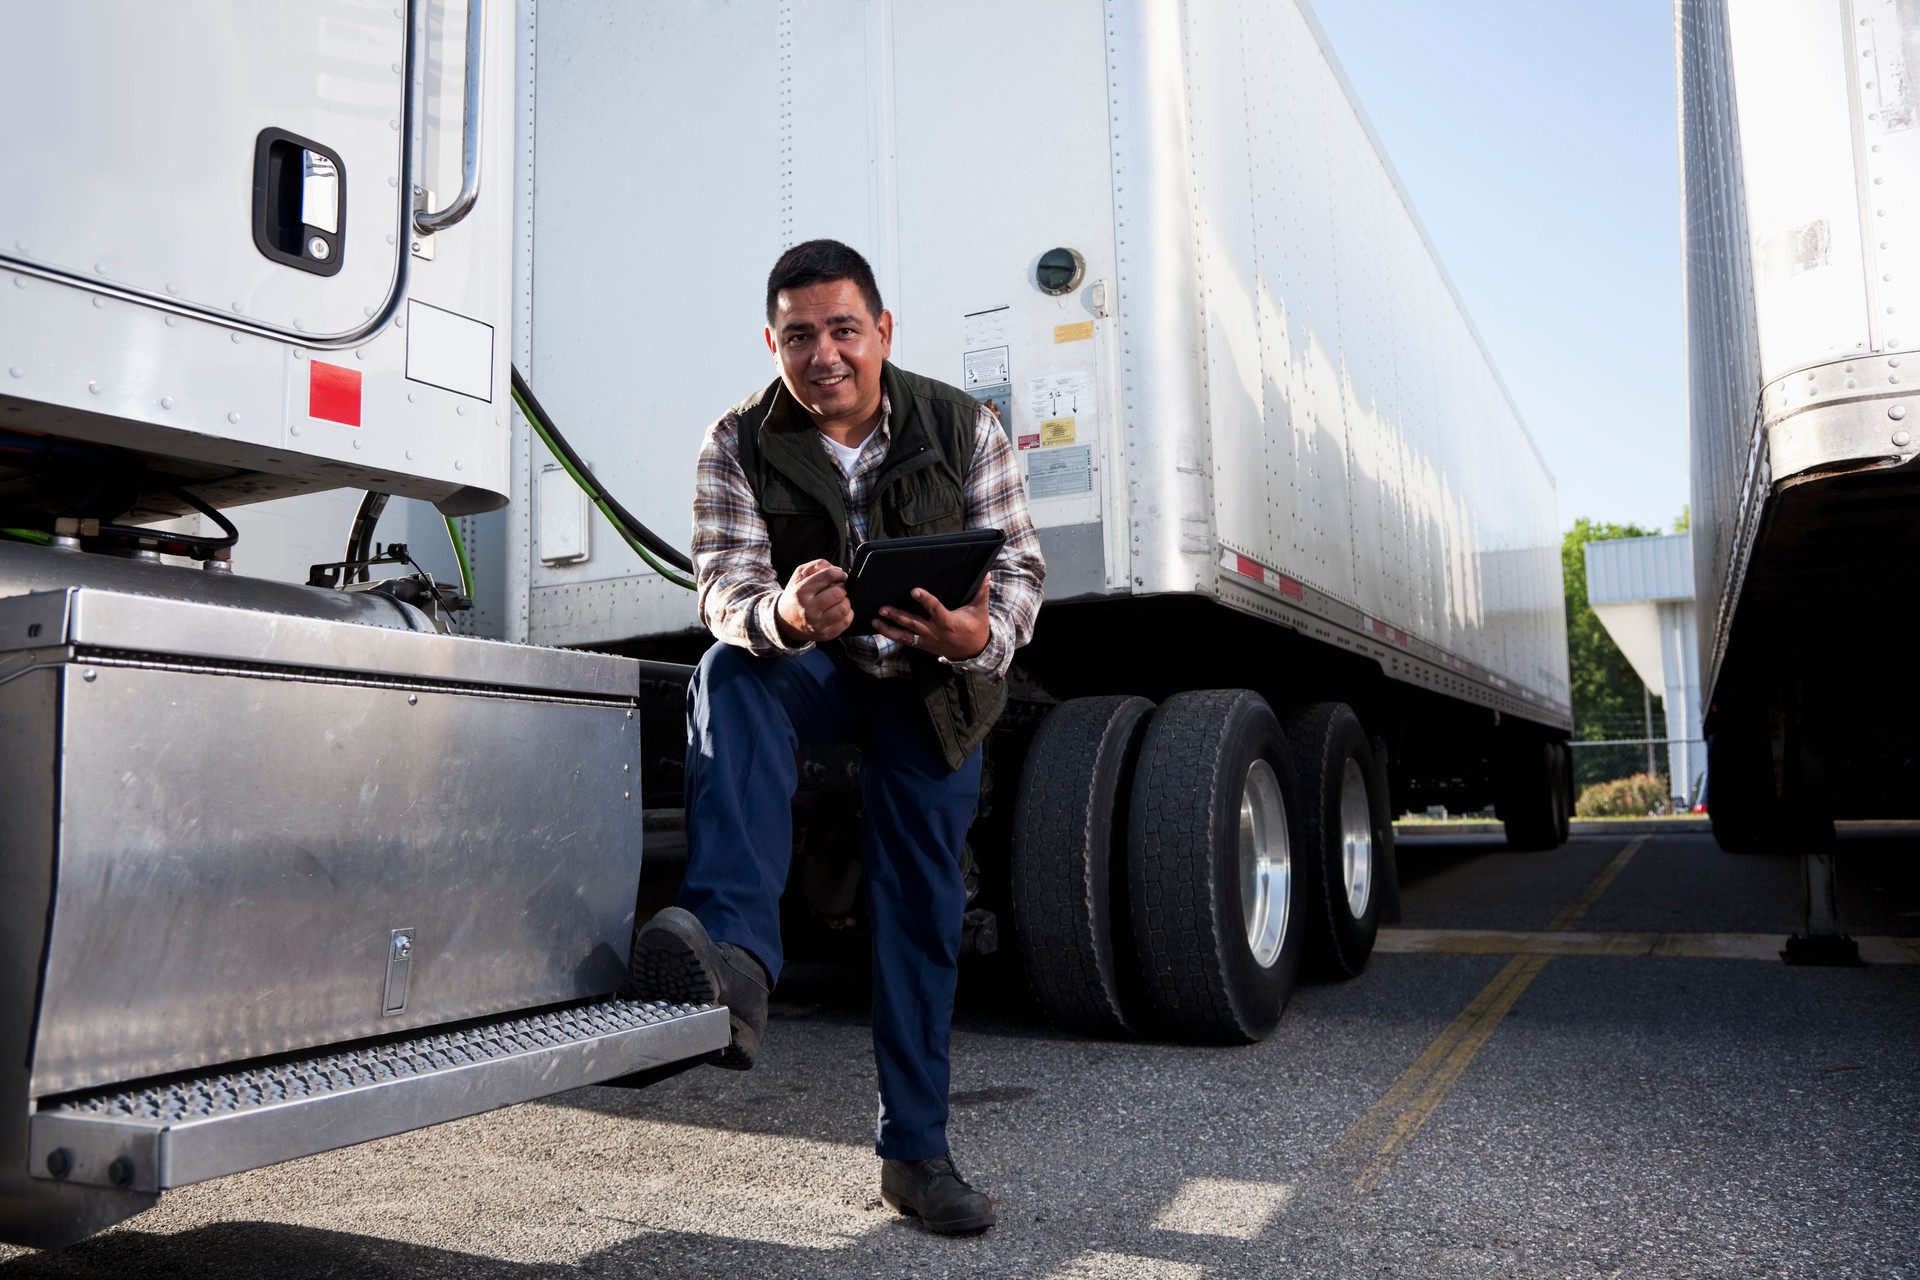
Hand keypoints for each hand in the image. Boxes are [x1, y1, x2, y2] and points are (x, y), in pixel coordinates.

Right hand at [775, 559, 851, 644]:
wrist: (785, 622)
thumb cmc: (795, 596)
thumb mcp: (798, 576)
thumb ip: (816, 566)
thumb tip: (836, 569)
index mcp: (800, 592)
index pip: (828, 576)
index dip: (838, 573)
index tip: (840, 575)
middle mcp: (808, 609)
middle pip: (838, 593)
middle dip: (841, 588)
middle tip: (838, 589)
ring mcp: (817, 624)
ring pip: (844, 608)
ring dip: (845, 601)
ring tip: (839, 600)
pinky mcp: (825, 634)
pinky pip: (846, 622)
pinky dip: (847, 614)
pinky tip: (839, 610)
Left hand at [873, 574, 990, 662]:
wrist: (973, 652)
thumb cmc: (976, 628)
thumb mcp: (980, 610)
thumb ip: (981, 592)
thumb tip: (986, 575)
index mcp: (949, 622)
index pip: (935, 609)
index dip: (925, 600)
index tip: (914, 591)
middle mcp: (935, 632)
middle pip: (913, 624)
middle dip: (897, 616)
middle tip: (883, 609)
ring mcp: (927, 640)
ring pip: (905, 636)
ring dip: (889, 629)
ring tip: (875, 621)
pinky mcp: (923, 645)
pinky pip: (906, 641)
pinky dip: (892, 635)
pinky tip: (880, 629)